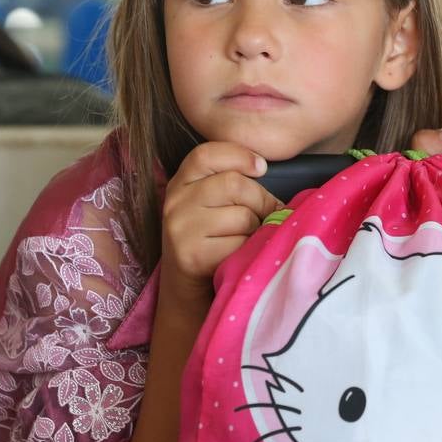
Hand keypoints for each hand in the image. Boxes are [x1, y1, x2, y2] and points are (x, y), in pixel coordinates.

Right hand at [159, 141, 282, 307]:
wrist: (187, 286)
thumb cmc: (212, 238)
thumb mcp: (212, 203)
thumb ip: (230, 182)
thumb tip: (266, 170)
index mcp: (181, 183)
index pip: (207, 154)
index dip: (239, 155)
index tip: (261, 167)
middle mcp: (175, 203)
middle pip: (235, 185)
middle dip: (261, 200)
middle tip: (266, 214)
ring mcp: (181, 230)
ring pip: (243, 216)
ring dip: (258, 228)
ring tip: (250, 237)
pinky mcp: (192, 256)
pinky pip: (241, 243)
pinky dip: (250, 249)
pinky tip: (241, 254)